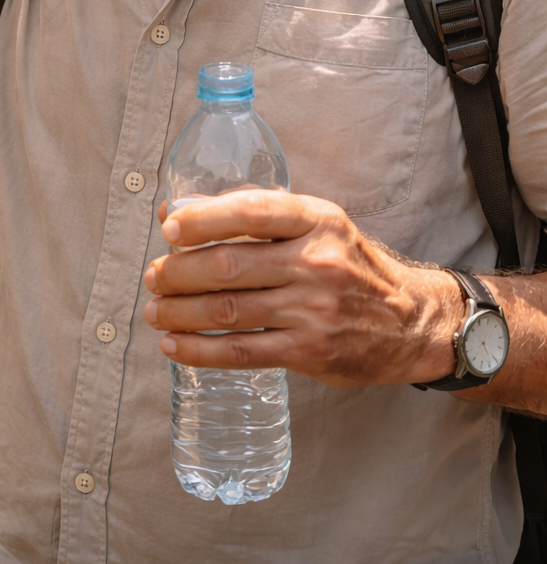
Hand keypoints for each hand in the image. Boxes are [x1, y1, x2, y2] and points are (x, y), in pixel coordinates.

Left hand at [142, 190, 462, 387]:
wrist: (410, 320)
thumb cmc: (349, 264)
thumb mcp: (316, 225)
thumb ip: (252, 215)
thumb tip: (176, 213)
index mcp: (317, 219)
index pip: (251, 211)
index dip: (203, 219)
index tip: (169, 228)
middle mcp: (317, 262)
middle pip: (229, 265)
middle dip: (179, 272)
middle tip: (153, 276)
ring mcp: (314, 310)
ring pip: (228, 311)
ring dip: (180, 312)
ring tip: (155, 310)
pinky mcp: (311, 352)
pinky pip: (242, 352)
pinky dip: (200, 350)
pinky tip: (174, 345)